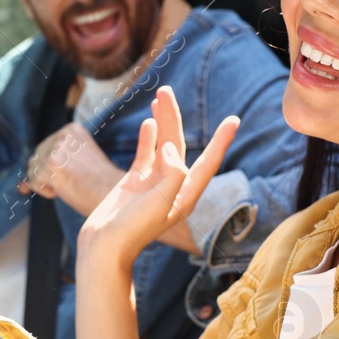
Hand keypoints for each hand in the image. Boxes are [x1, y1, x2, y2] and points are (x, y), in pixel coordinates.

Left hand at [20, 122, 117, 206]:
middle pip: (35, 158)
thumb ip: (50, 162)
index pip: (44, 149)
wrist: (112, 196)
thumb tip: (20, 185)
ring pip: (33, 171)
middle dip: (49, 175)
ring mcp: (57, 149)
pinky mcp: (51, 166)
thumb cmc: (98, 184)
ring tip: (71, 183)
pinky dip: (47, 192)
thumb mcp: (76, 162)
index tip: (76, 172)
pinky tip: (67, 189)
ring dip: (48, 183)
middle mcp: (63, 135)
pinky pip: (34, 184)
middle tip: (74, 180)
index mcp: (71, 129)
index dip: (55, 167)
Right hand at [78, 86, 237, 268]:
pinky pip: (144, 154)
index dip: (221, 141)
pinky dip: (147, 138)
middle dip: (174, 118)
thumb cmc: (134, 230)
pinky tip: (148, 122)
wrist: (104, 247)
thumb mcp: (160, 202)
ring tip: (160, 96)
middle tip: (167, 91)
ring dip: (161, 122)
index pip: (208, 162)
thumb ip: (172, 172)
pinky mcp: (133, 183)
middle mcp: (172, 188)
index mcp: (185, 195)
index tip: (234, 120)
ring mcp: (152, 184)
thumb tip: (169, 146)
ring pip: (160, 146)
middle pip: (178, 146)